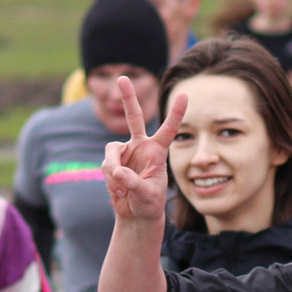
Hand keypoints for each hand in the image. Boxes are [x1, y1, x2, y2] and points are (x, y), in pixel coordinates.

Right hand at [101, 89, 188, 230]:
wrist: (136, 213)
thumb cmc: (149, 203)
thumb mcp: (147, 195)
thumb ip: (133, 182)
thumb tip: (117, 172)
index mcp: (158, 151)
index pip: (169, 129)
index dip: (176, 113)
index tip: (184, 94)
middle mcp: (141, 146)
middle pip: (134, 117)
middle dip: (128, 98)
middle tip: (123, 78)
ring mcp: (125, 153)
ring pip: (111, 150)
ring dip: (114, 171)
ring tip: (122, 188)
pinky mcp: (112, 162)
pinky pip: (106, 165)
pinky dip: (110, 180)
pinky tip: (118, 192)